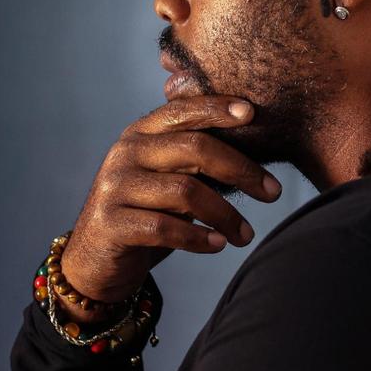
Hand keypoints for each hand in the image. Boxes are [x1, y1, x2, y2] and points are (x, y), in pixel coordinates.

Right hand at [58, 95, 282, 305]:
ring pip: (186, 191)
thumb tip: (258, 151)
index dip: (217, 108)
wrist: (96, 261)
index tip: (253, 114)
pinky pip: (164, 227)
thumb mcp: (169, 179)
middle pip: (195, 149)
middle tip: (274, 193)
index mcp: (141, 134)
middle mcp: (126, 153)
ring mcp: (115, 186)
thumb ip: (196, 161)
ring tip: (246, 235)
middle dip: (241, 170)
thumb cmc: (146, 214)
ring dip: (225, 215)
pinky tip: (218, 245)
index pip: (183, 111)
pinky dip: (198, 238)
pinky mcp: (110, 223)